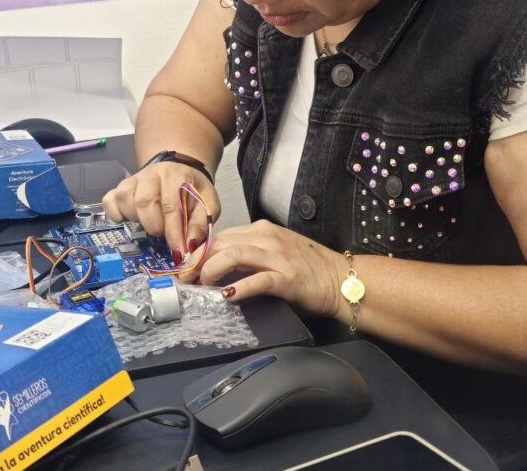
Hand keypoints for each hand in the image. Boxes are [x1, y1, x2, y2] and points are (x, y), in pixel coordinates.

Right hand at [101, 162, 219, 263]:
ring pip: (125, 201)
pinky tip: (131, 220)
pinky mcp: (119, 188)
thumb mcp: (207, 204)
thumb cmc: (192, 190)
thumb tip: (190, 246)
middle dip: (154, 226)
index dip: (174, 234)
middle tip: (163, 234)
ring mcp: (132, 181)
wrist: (179, 170)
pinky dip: (117, 216)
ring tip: (150, 224)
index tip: (178, 254)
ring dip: (137, 220)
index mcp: (176, 177)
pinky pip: (110, 203)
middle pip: (143, 202)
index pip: (171, 207)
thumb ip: (201, 224)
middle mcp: (151, 175)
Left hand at [198, 220, 345, 317]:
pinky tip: (227, 296)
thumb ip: (247, 253)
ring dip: (212, 271)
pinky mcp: (287, 278)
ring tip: (203, 286)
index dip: (199, 252)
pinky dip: (238, 288)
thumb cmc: (306, 269)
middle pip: (221, 243)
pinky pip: (257, 280)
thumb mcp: (273, 252)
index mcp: (261, 230)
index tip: (186, 267)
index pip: (220, 236)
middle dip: (198, 262)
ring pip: (233, 255)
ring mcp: (278, 257)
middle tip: (187, 280)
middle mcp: (267, 238)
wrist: (339, 279)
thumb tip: (214, 265)